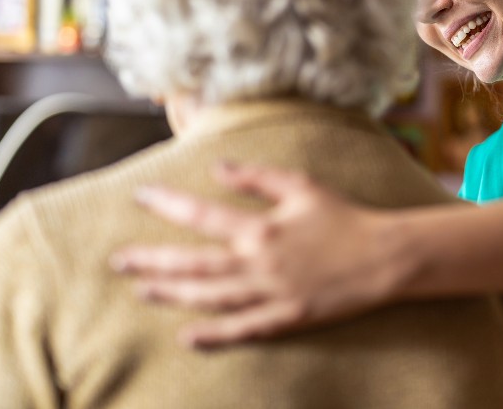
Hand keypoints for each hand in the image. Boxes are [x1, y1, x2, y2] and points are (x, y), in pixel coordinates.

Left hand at [110, 164, 404, 346]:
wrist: (383, 256)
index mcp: (262, 227)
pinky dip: (213, 336)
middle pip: (194, 263)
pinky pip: (242, 329)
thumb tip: (218, 167)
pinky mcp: (286, 318)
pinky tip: (187, 336)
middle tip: (119, 260)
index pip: (202, 215)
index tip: (140, 195)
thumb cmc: (343, 216)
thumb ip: (257, 176)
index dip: (167, 205)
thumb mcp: (302, 185)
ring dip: (172, 294)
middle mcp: (259, 263)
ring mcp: (271, 294)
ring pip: (210, 297)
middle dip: (153, 260)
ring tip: (142, 289)